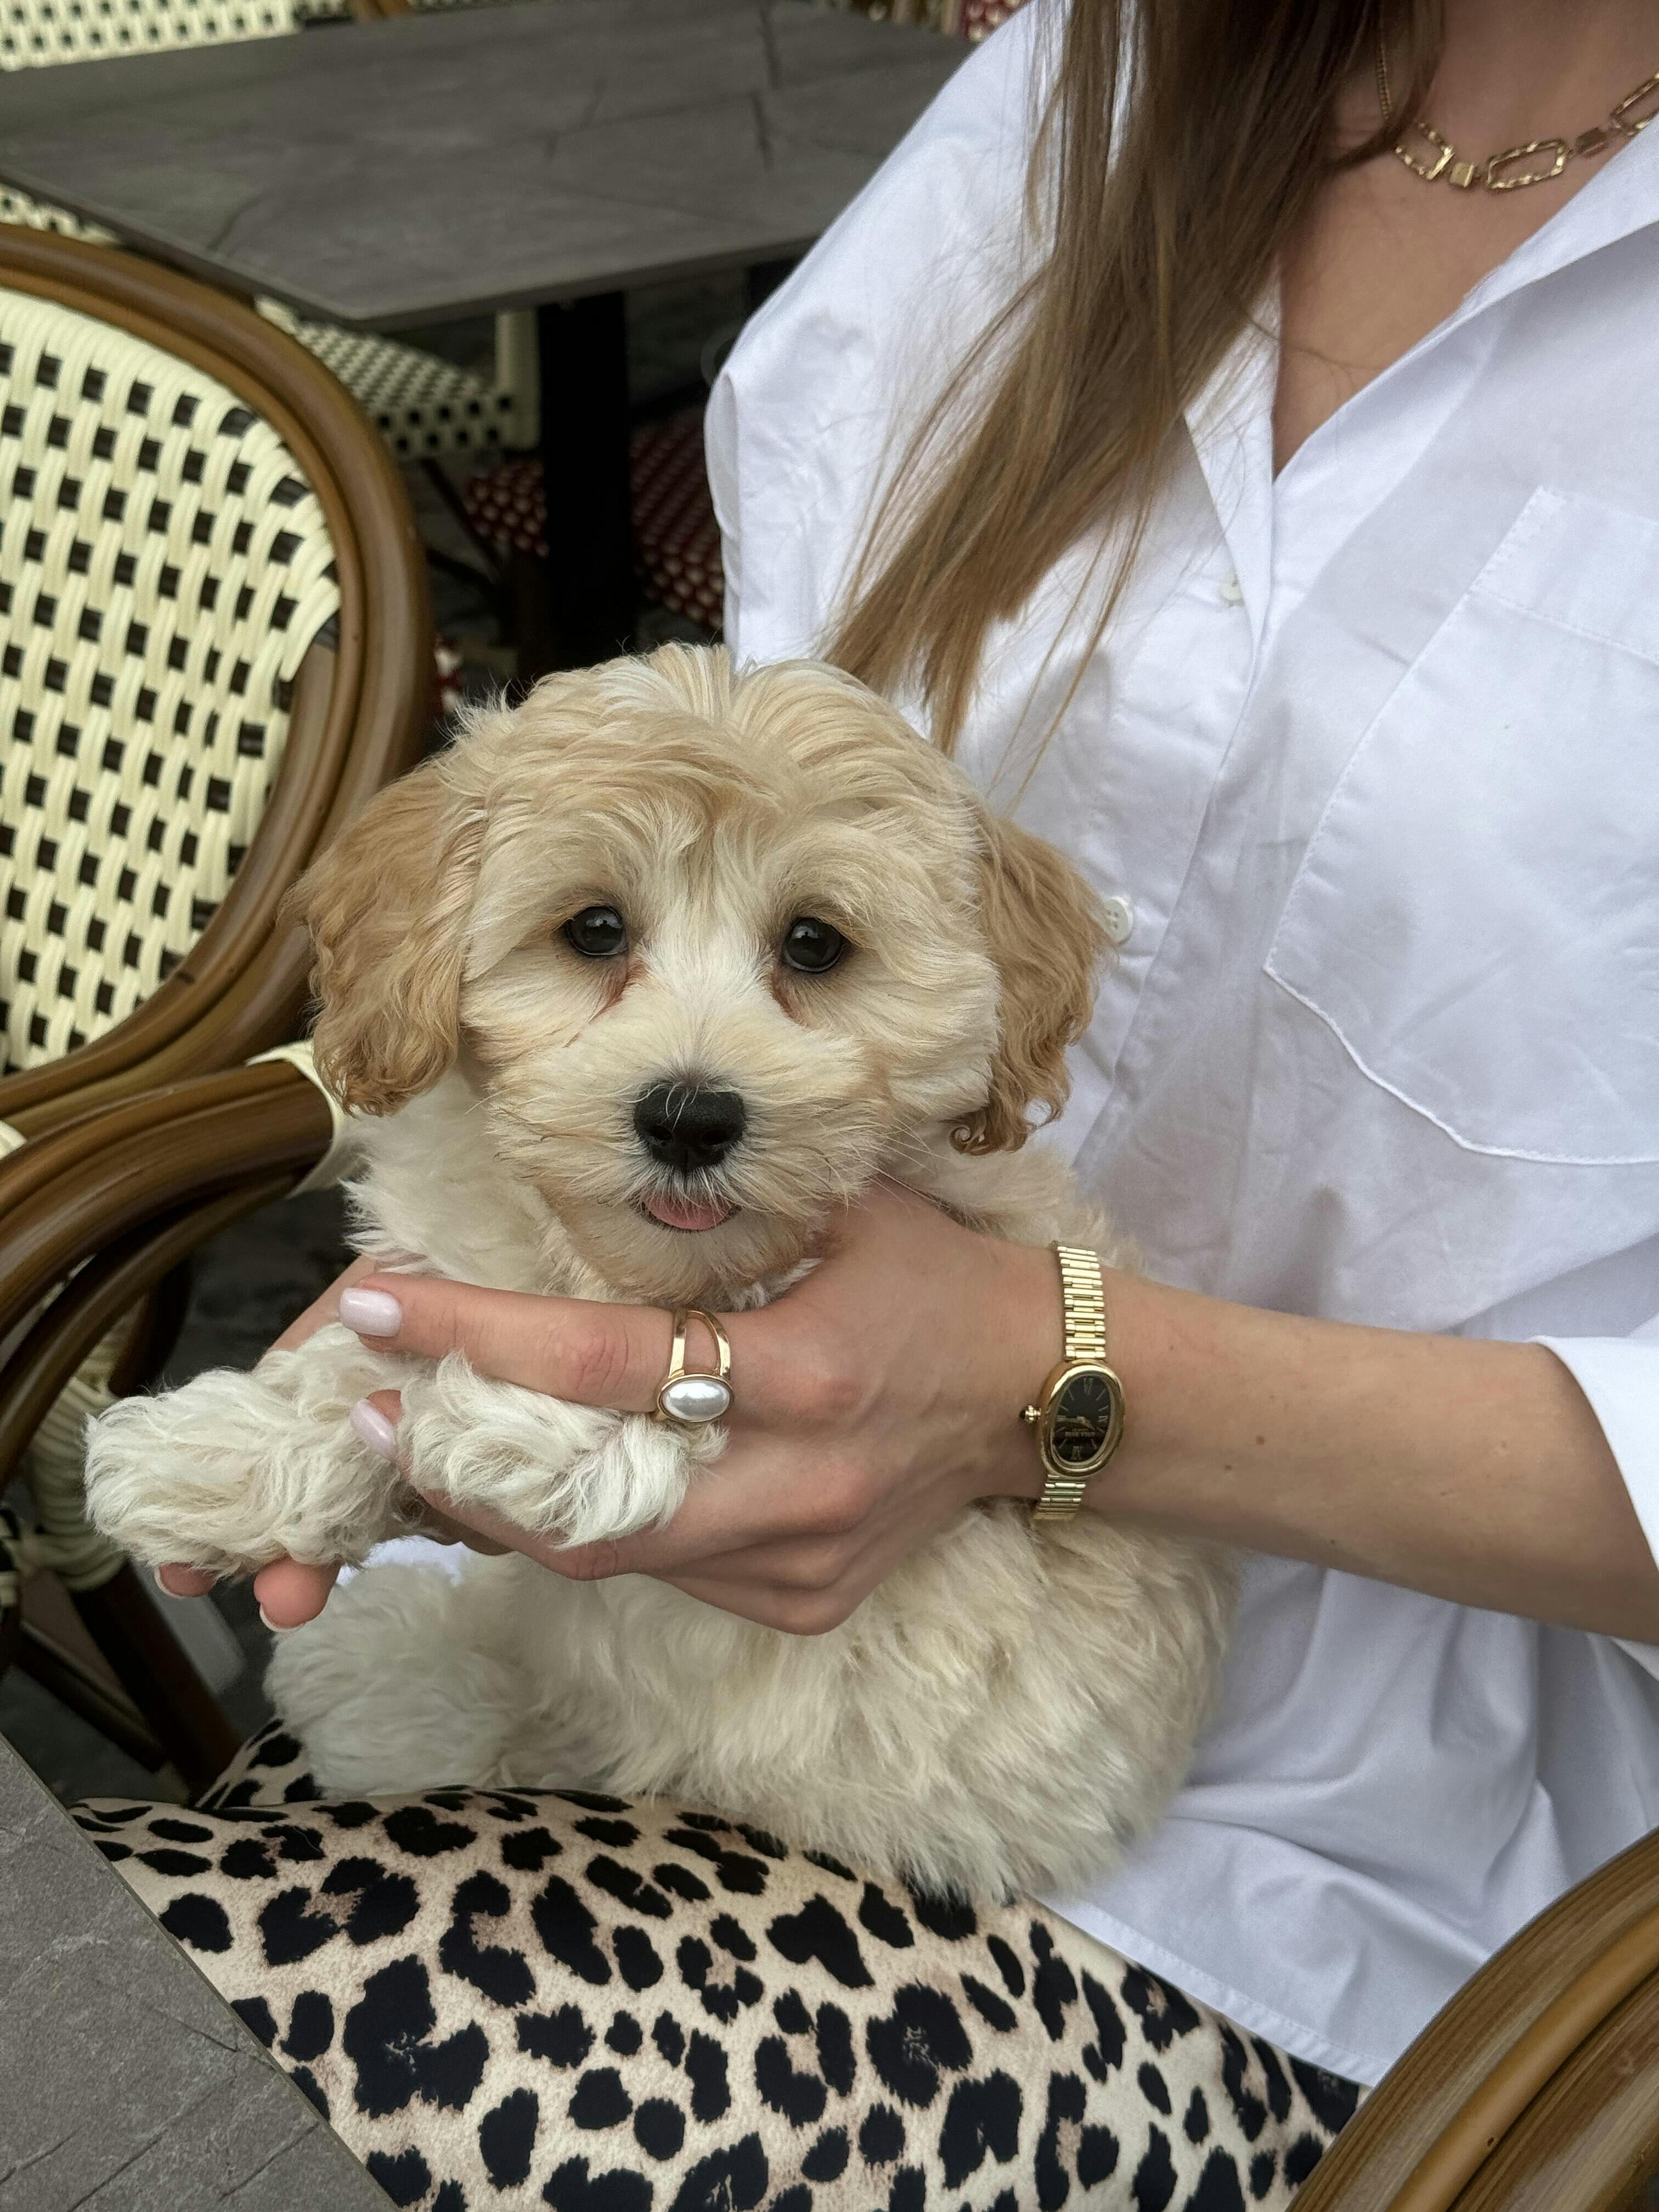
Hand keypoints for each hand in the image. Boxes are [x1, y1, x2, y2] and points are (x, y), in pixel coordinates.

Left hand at [164, 1181, 1059, 1632]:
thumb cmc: (940, 1280)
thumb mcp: (845, 1212)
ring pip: (613, 1557)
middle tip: (374, 1413)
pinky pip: (669, 1574)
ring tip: (435, 1449)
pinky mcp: (803, 1602)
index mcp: (808, 1371)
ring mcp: (800, 1559)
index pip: (605, 1363)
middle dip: (461, 1466)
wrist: (1047, 1392)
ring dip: (513, 1510)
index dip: (477, 1338)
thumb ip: (725, 1216)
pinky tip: (554, 1485)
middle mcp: (799, 1483)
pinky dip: (601, 1532)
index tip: (373, 1304)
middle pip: (583, 1506)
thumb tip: (588, 1195)